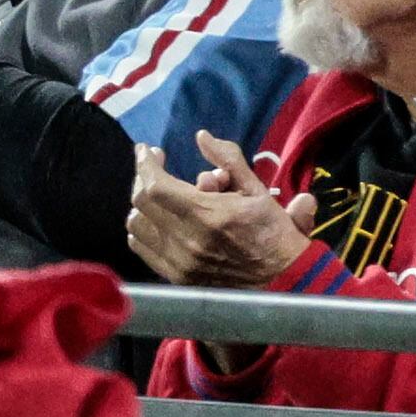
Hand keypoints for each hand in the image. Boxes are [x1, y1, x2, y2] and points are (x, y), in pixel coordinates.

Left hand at [128, 130, 315, 287]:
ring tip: (160, 192)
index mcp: (210, 215)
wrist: (278, 279)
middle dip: (144, 176)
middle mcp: (187, 240)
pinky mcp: (173, 275)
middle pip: (142, 203)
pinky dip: (143, 227)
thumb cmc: (272, 231)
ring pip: (136, 225)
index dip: (146, 164)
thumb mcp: (258, 190)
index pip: (157, 186)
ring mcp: (177, 261)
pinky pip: (141, 247)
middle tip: (155, 164)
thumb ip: (230, 160)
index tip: (148, 149)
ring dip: (143, 202)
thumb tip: (202, 137)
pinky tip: (159, 218)